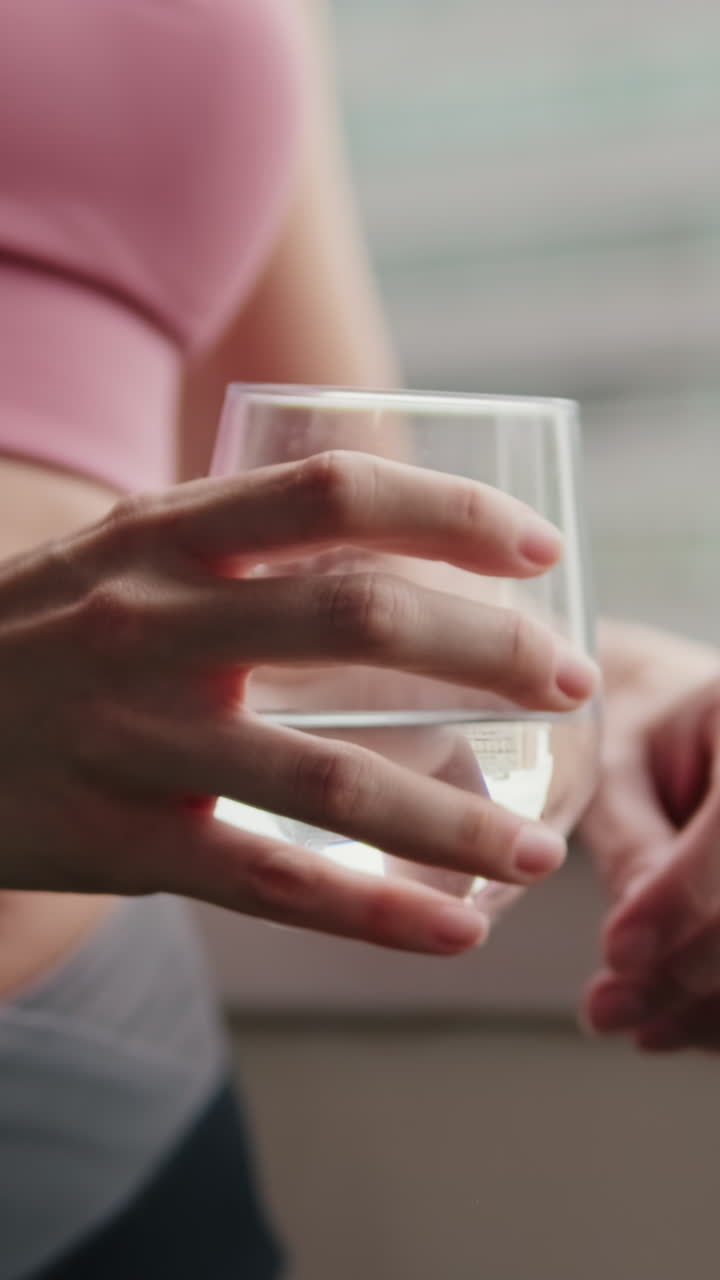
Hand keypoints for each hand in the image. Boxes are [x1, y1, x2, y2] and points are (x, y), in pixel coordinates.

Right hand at [0, 451, 596, 952]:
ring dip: (453, 818)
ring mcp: (136, 737)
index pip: (333, 493)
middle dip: (493, 650)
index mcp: (162, 535)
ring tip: (535, 850)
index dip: (450, 511)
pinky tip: (452, 929)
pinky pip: (271, 884)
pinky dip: (375, 914)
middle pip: (360, 619)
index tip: (535, 546)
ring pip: (329, 778)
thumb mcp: (120, 553)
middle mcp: (153, 622)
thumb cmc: (32, 633)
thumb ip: (230, 545)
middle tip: (568, 680)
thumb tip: (373, 544)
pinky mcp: (121, 840)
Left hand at [579, 621, 719, 1048]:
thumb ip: (630, 840)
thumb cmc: (640, 731)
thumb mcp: (615, 763)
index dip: (683, 900)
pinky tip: (676, 1023)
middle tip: (606, 1009)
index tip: (616, 952)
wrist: (685, 724)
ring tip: (634, 1021)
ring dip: (712, 1007)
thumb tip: (635, 947)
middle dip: (689, 973)